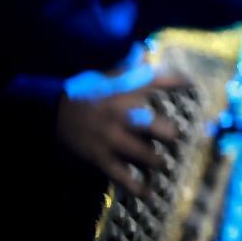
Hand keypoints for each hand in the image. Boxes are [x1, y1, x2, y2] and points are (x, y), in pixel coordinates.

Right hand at [56, 61, 189, 195]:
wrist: (49, 115)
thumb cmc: (82, 94)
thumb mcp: (103, 76)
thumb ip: (126, 65)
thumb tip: (143, 48)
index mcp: (122, 92)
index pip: (154, 80)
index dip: (177, 81)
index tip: (192, 83)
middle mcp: (121, 115)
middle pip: (155, 125)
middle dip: (170, 134)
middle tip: (177, 137)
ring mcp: (111, 139)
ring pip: (144, 153)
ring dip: (158, 161)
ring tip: (165, 164)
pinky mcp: (101, 158)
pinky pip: (123, 176)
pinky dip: (137, 186)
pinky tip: (148, 192)